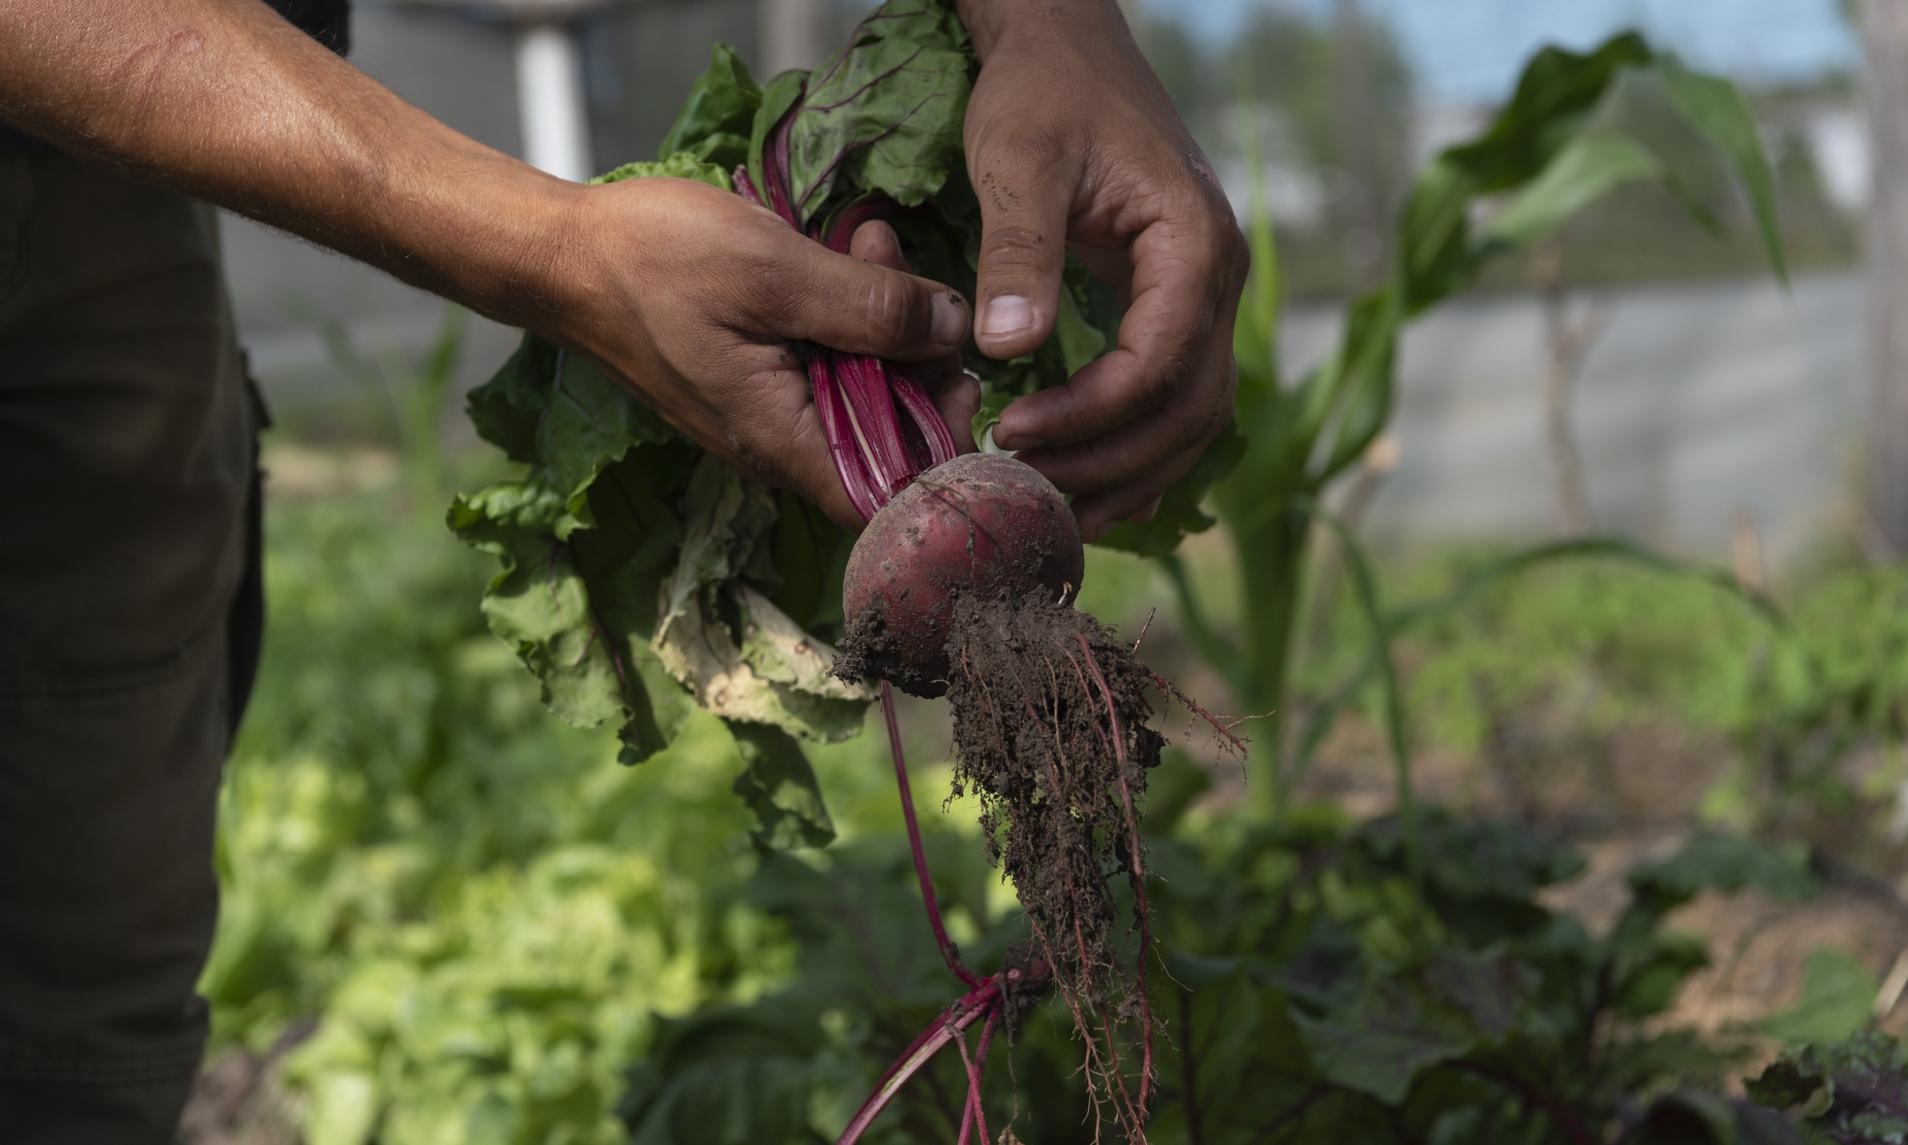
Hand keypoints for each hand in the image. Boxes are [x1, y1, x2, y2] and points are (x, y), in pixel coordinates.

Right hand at [545, 177, 973, 523]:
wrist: (563, 252)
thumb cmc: (654, 262)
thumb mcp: (776, 273)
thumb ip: (871, 307)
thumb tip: (954, 332)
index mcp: (781, 439)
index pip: (888, 496)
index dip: (940, 451)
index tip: (959, 376)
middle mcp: (777, 441)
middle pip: (886, 435)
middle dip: (919, 358)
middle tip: (916, 281)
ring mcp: (765, 408)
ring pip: (860, 387)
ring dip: (886, 321)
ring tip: (876, 244)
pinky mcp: (757, 373)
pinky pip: (825, 360)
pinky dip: (849, 312)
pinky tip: (849, 253)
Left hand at [960, 1, 1247, 539]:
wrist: (1064, 47)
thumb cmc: (1042, 91)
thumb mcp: (1018, 158)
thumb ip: (1019, 251)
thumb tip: (1010, 348)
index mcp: (1194, 243)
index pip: (1161, 362)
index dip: (1091, 414)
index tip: (1013, 434)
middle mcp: (1216, 280)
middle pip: (1189, 410)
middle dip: (1110, 463)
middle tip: (1027, 491)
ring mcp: (1201, 300)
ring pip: (1190, 420)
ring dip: (1125, 474)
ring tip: (1052, 511)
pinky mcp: (1171, 311)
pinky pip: (1171, 401)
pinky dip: (1133, 452)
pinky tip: (1084, 486)